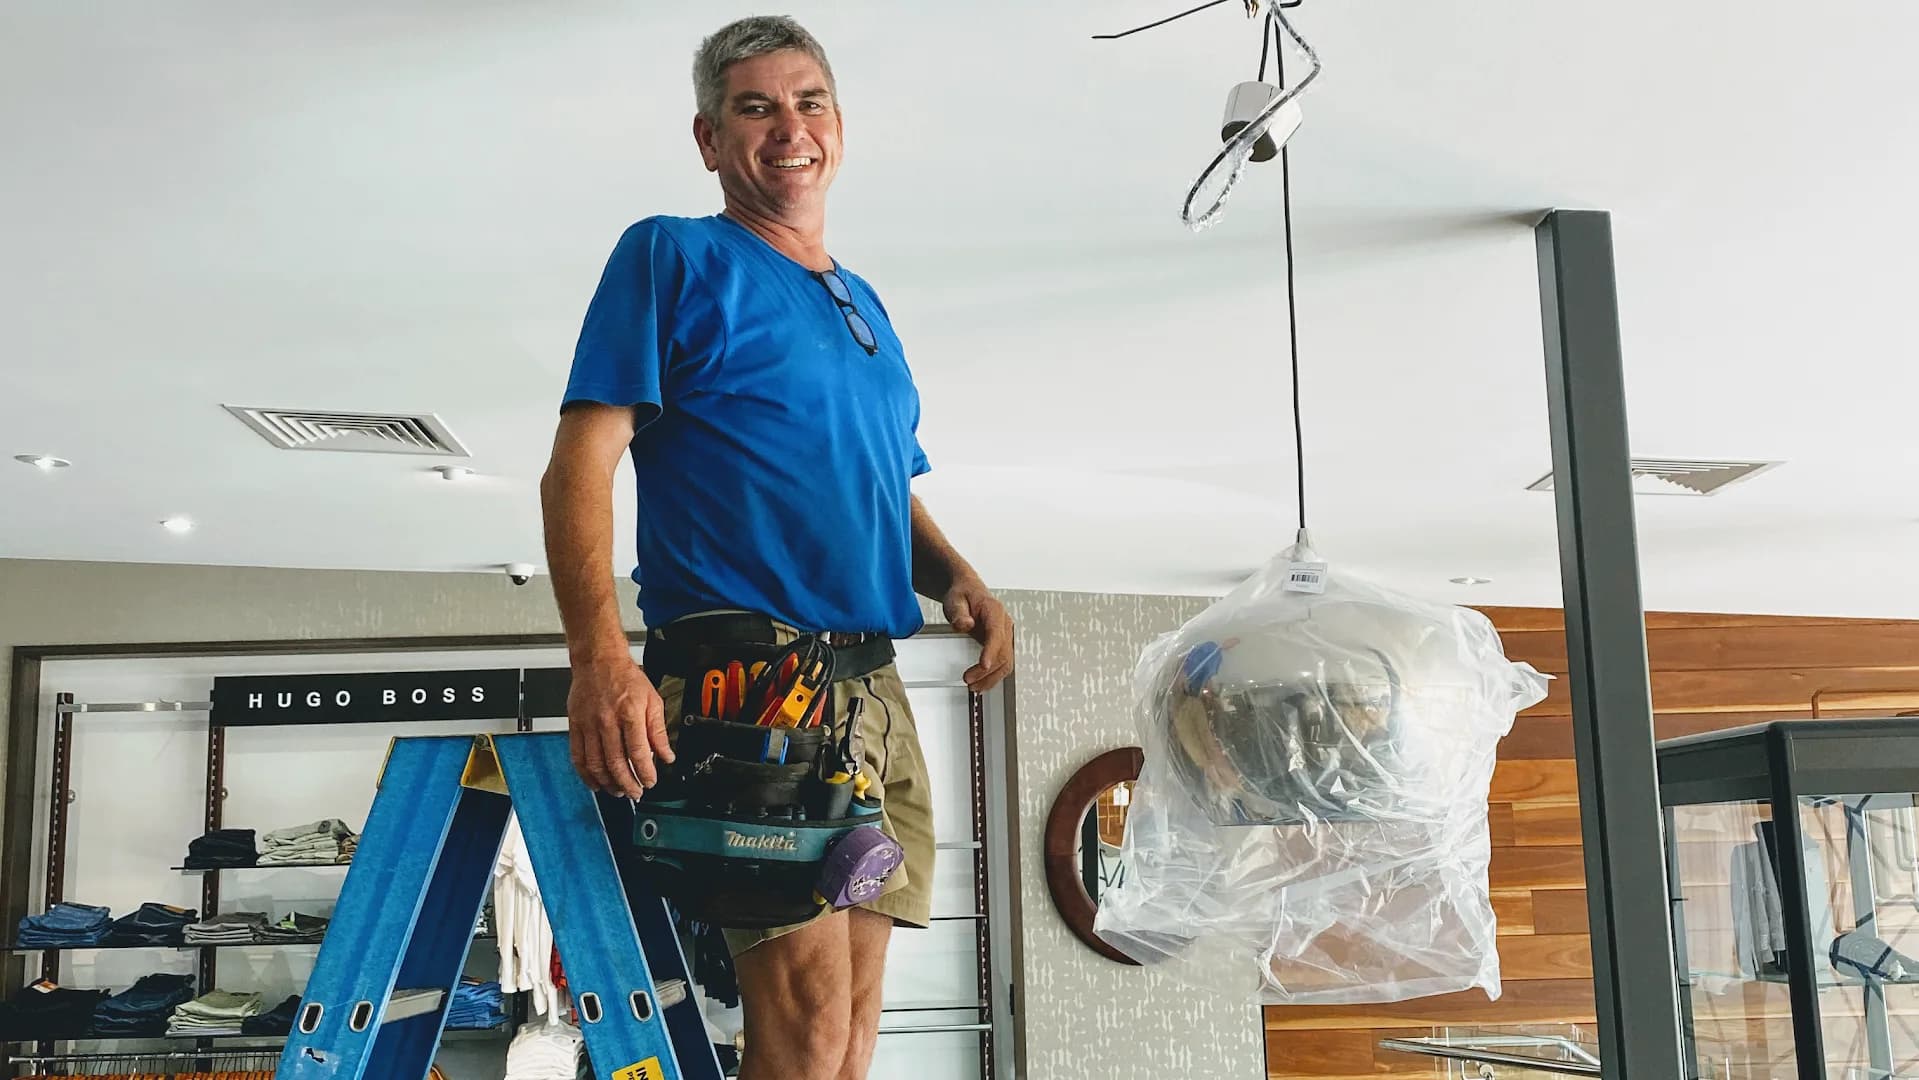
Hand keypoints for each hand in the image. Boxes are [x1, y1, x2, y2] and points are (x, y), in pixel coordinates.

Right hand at [566, 656, 674, 797]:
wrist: (599, 660)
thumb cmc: (626, 678)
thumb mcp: (652, 700)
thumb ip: (659, 731)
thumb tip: (667, 756)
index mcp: (629, 714)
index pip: (638, 752)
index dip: (645, 772)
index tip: (650, 781)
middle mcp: (607, 721)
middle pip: (616, 763)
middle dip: (628, 784)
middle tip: (636, 792)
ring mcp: (589, 725)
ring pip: (596, 764)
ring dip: (608, 783)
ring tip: (618, 791)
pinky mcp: (575, 726)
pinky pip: (578, 757)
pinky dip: (586, 774)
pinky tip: (595, 783)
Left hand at [944, 576, 1013, 691]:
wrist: (968, 591)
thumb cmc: (963, 595)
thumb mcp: (955, 601)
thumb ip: (959, 614)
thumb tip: (965, 624)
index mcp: (995, 611)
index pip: (996, 634)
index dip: (991, 651)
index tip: (983, 665)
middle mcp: (1004, 624)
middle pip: (1002, 652)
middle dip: (987, 671)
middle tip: (969, 680)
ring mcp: (1005, 635)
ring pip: (1005, 662)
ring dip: (991, 677)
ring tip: (975, 687)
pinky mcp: (1001, 643)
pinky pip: (1002, 663)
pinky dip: (994, 676)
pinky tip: (983, 683)